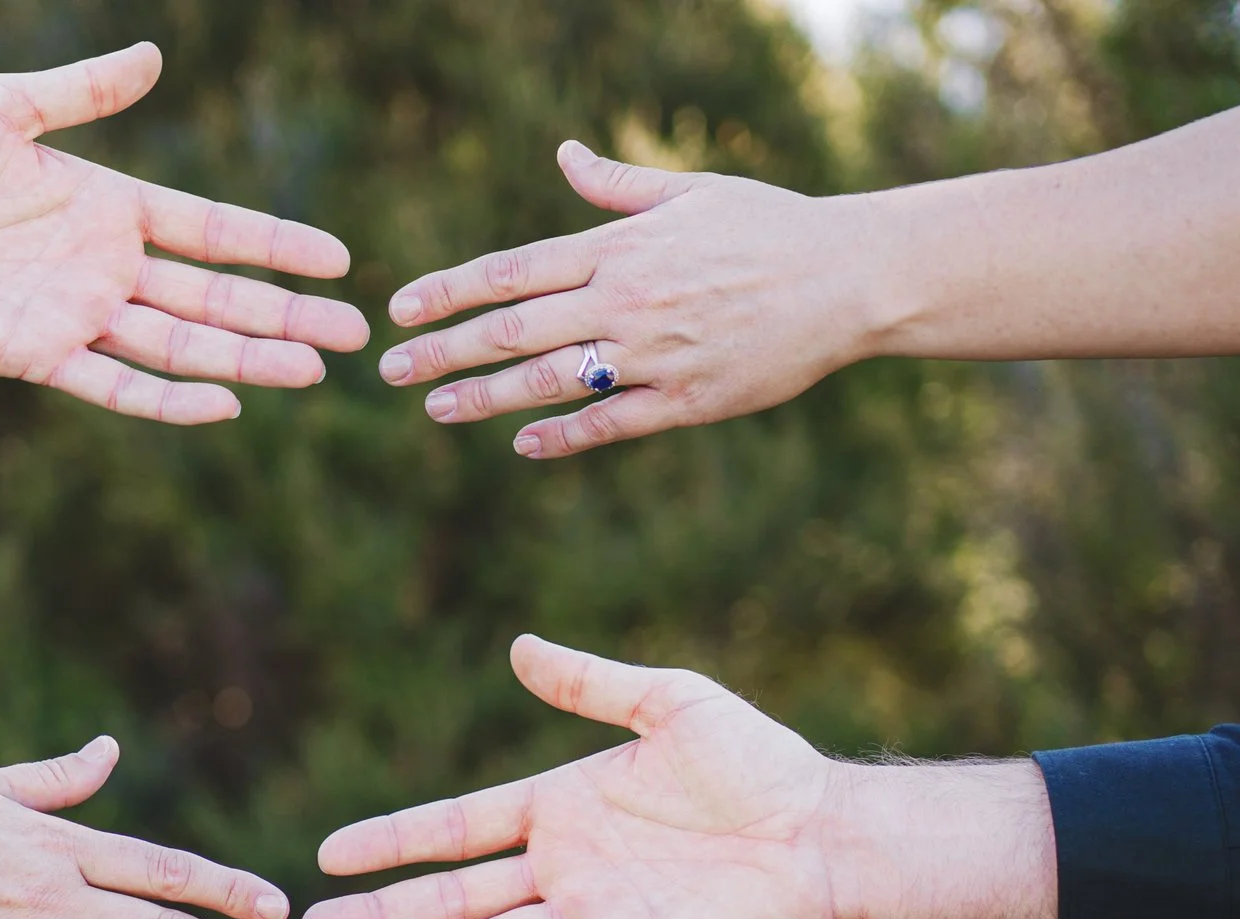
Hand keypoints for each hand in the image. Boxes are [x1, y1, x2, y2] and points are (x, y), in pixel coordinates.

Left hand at [0, 41, 367, 418]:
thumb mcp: (4, 107)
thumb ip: (81, 89)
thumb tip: (154, 57)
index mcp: (113, 208)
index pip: (216, 231)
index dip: (277, 244)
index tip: (338, 257)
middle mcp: (108, 268)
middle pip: (218, 301)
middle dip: (288, 317)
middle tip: (355, 335)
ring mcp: (81, 317)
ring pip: (185, 348)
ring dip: (251, 361)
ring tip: (315, 372)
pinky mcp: (44, 359)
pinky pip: (120, 388)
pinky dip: (172, 402)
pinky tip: (226, 406)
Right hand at [298, 636, 843, 918]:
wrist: (825, 831)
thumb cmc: (758, 761)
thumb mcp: (670, 701)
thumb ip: (590, 684)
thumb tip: (518, 647)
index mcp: (559, 804)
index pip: (455, 829)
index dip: (392, 842)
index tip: (329, 855)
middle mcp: (564, 866)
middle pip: (452, 896)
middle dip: (382, 913)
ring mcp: (592, 916)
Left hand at [375, 141, 890, 457]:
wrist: (849, 277)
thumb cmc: (771, 226)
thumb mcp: (691, 191)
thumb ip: (617, 186)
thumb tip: (563, 152)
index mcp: (618, 248)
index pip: (511, 269)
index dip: (448, 291)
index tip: (399, 309)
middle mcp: (624, 301)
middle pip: (512, 328)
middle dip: (444, 350)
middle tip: (390, 370)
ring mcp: (653, 354)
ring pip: (549, 381)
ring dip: (486, 397)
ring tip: (437, 409)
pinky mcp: (686, 400)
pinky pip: (609, 424)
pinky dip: (563, 437)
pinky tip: (522, 445)